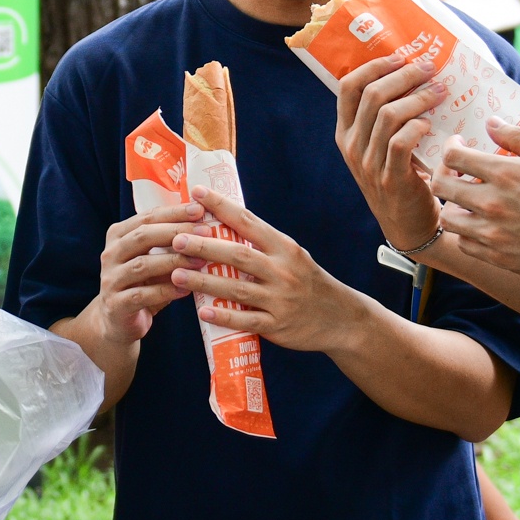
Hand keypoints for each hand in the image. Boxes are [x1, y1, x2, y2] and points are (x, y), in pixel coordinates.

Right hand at [89, 202, 206, 350]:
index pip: (147, 217)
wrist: (118, 322)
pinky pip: (142, 295)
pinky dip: (166, 291)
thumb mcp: (154, 260)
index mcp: (118, 236)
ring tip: (201, 261)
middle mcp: (111, 254)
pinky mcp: (115, 304)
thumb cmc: (144, 285)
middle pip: (143, 236)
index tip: (200, 209)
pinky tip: (186, 289)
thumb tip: (206, 226)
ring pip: (143, 265)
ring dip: (174, 262)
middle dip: (176, 232)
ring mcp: (110, 279)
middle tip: (205, 232)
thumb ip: (171, 244)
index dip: (174, 212)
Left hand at [170, 187, 362, 354]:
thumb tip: (224, 224)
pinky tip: (202, 310)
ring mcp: (280, 299)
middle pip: (238, 255)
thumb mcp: (293, 256)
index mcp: (285, 248)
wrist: (343, 319)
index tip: (198, 193)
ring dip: (204, 281)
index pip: (249, 222)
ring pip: (236, 289)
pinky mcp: (278, 325)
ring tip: (176, 274)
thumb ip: (263, 245)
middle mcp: (283, 271)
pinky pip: (246, 320)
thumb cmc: (309, 283)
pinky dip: (223, 316)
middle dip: (204, 246)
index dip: (222, 207)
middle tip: (176, 239)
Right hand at [334, 48, 446, 249]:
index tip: (400, 57)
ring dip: (418, 98)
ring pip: (387, 114)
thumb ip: (387, 117)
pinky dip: (418, 127)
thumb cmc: (402, 176)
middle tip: (429, 69)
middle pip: (372, 94)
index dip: (374, 66)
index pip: (348, 86)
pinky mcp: (390, 178)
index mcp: (346, 132)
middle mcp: (352, 145)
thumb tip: (414, 73)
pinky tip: (431, 124)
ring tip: (439, 91)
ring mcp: (368, 163)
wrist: (408, 225)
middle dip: (404, 76)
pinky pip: (401, 142)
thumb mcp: (382, 146)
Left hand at [432, 121, 519, 284]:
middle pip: (442, 186)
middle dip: (444, 174)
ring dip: (454, 206)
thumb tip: (492, 123)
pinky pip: (465, 244)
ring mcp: (493, 234)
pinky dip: (467, 233)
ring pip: (449, 219)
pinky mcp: (499, 258)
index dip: (451, 147)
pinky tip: (483, 224)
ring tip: (469, 200)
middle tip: (457, 172)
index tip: (459, 145)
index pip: (453, 156)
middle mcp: (492, 204)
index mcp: (506, 174)